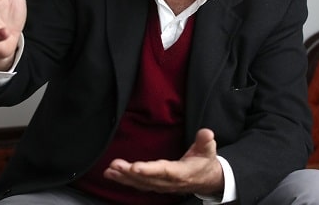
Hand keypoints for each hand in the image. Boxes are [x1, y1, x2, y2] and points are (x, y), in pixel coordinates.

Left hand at [103, 128, 224, 196]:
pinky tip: (112, 175)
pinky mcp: (156, 185)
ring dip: (124, 178)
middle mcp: (169, 182)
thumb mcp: (208, 150)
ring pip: (140, 183)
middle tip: (115, 165)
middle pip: (147, 179)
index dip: (149, 170)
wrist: (207, 180)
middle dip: (129, 173)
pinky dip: (125, 181)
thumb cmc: (205, 162)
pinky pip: (139, 185)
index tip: (134, 167)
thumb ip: (205, 141)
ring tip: (109, 171)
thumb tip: (206, 132)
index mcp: (181, 173)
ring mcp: (162, 186)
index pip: (164, 171)